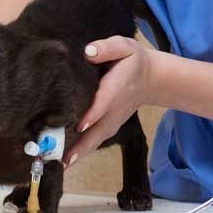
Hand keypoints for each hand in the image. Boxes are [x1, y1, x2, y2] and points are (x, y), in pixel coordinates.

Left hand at [64, 36, 157, 166]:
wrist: (152, 79)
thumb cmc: (132, 60)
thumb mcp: (124, 47)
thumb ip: (107, 48)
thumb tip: (88, 52)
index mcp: (117, 86)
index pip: (104, 101)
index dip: (94, 113)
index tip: (81, 126)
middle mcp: (114, 109)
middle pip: (98, 130)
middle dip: (81, 144)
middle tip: (61, 158)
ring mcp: (113, 121)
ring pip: (96, 140)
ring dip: (79, 153)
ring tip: (60, 166)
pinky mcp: (110, 127)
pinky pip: (96, 142)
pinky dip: (82, 153)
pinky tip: (67, 162)